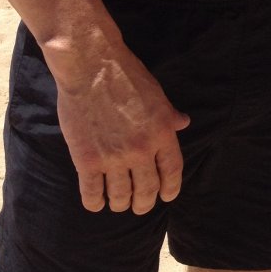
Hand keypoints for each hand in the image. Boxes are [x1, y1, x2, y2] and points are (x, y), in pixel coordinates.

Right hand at [53, 41, 190, 212]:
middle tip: (140, 204)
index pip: (172, 172)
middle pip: (147, 190)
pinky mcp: (86, 161)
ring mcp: (113, 158)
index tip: (166, 196)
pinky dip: (96, 203)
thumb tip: (184, 124)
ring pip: (120, 197)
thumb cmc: (125, 75)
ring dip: (120, 203)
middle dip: (144, 202)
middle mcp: (141, 150)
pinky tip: (97, 201)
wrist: (91, 67)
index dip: (170, 189)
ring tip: (119, 201)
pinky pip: (92, 195)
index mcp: (161, 133)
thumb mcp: (156, 93)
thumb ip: (169, 115)